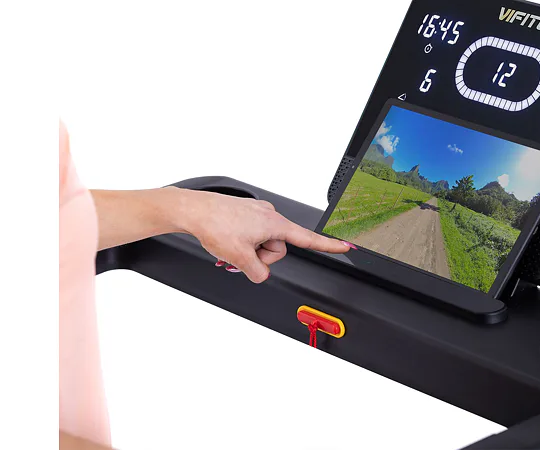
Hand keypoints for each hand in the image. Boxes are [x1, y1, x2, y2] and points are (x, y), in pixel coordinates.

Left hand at [176, 188, 352, 282]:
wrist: (192, 210)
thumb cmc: (214, 224)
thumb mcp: (238, 257)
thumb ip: (257, 272)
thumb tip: (260, 274)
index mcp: (274, 223)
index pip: (308, 239)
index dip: (329, 246)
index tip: (346, 247)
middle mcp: (269, 215)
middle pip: (277, 249)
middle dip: (260, 257)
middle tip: (240, 254)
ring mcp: (257, 213)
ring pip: (262, 243)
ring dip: (248, 250)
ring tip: (230, 246)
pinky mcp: (246, 213)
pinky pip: (252, 234)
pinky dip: (242, 242)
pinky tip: (227, 239)